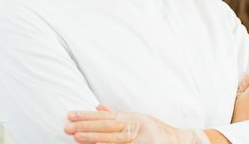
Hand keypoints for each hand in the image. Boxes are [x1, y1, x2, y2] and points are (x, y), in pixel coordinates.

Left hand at [64, 104, 210, 143]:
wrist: (181, 141)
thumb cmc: (158, 132)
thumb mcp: (139, 120)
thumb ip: (118, 116)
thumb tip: (98, 107)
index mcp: (133, 119)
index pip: (106, 117)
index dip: (87, 116)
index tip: (70, 115)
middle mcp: (136, 127)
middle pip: (108, 126)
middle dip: (86, 126)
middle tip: (67, 126)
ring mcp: (140, 139)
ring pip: (114, 138)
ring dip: (95, 138)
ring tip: (77, 137)